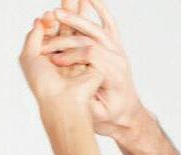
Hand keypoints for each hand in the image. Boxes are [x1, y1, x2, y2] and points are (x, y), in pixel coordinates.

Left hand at [20, 10, 103, 120]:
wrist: (61, 100)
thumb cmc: (43, 84)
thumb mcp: (29, 57)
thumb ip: (33, 36)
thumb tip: (40, 20)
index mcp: (49, 56)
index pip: (51, 31)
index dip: (51, 20)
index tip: (48, 15)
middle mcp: (65, 56)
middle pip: (67, 28)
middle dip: (69, 11)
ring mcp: (79, 59)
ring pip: (79, 32)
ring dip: (77, 16)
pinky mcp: (92, 62)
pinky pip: (89, 41)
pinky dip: (85, 32)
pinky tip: (82, 27)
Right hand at [38, 4, 149, 143]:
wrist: (128, 114)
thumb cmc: (111, 117)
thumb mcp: (99, 116)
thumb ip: (90, 104)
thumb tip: (80, 94)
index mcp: (115, 74)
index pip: (92, 54)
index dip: (71, 54)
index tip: (55, 60)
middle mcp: (118, 58)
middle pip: (94, 36)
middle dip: (72, 27)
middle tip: (53, 19)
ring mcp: (118, 50)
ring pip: (98, 27)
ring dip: (78, 17)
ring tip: (60, 9)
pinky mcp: (116, 46)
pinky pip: (109, 23)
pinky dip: (100, 9)